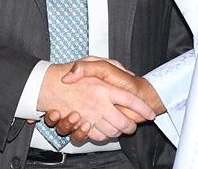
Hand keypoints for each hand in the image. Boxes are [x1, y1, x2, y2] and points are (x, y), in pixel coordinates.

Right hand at [37, 61, 154, 141]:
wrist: (47, 85)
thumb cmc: (72, 72)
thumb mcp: (93, 61)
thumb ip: (112, 66)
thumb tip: (128, 74)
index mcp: (104, 88)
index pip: (131, 100)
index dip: (143, 108)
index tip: (150, 113)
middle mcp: (99, 104)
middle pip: (124, 123)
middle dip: (131, 126)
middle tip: (132, 123)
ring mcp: (90, 116)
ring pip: (113, 132)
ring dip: (118, 131)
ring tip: (120, 125)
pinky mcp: (81, 125)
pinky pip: (98, 136)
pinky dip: (104, 134)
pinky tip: (105, 127)